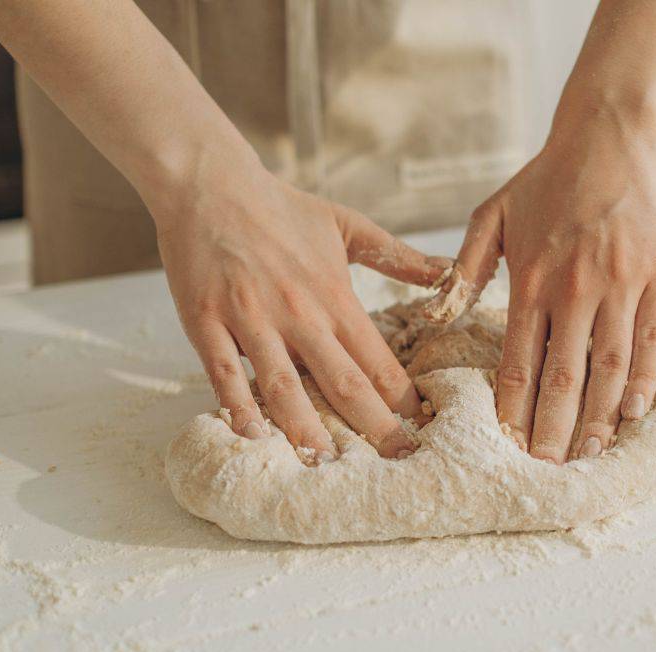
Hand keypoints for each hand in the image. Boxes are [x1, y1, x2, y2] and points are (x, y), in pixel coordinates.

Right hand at [151, 156, 448, 457]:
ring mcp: (251, 319)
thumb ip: (398, 255)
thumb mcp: (347, 225)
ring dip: (306, 428)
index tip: (422, 426)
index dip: (403, 396)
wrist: (210, 183)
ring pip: (284, 385)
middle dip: (373, 426)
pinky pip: (223, 373)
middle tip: (396, 461)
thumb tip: (448, 272)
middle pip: (342, 382)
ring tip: (325, 463)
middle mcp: (298, 313)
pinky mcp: (207, 321)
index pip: (377, 358)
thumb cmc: (280, 207)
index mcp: (334, 295)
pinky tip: (253, 435)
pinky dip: (238, 406)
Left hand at [447, 121, 655, 462]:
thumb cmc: (546, 178)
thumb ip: (464, 266)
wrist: (610, 134)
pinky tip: (633, 413)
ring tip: (590, 456)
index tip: (509, 447)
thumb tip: (440, 312)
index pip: (517, 362)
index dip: (513, 410)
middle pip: (563, 377)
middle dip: (554, 431)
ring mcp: (622, 283)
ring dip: (599, 417)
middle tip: (548, 472)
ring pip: (609, 367)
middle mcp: (574, 287)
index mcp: (529, 279)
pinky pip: (653, 340)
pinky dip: (645, 381)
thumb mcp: (490, 214)